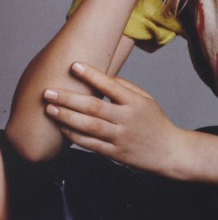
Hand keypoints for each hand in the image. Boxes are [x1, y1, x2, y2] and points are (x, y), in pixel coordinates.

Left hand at [44, 62, 186, 174]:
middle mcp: (126, 119)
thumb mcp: (146, 99)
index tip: (74, 65)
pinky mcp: (114, 153)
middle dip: (69, 99)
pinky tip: (62, 127)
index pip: (111, 86)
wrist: (167, 151)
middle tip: (48, 91)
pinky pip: (90, 144)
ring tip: (49, 109)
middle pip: (94, 107)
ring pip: (89, 126)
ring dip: (66, 117)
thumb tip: (101, 77)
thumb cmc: (154, 121)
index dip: (91, 76)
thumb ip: (125, 87)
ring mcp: (120, 138)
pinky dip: (74, 136)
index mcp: (135, 102)